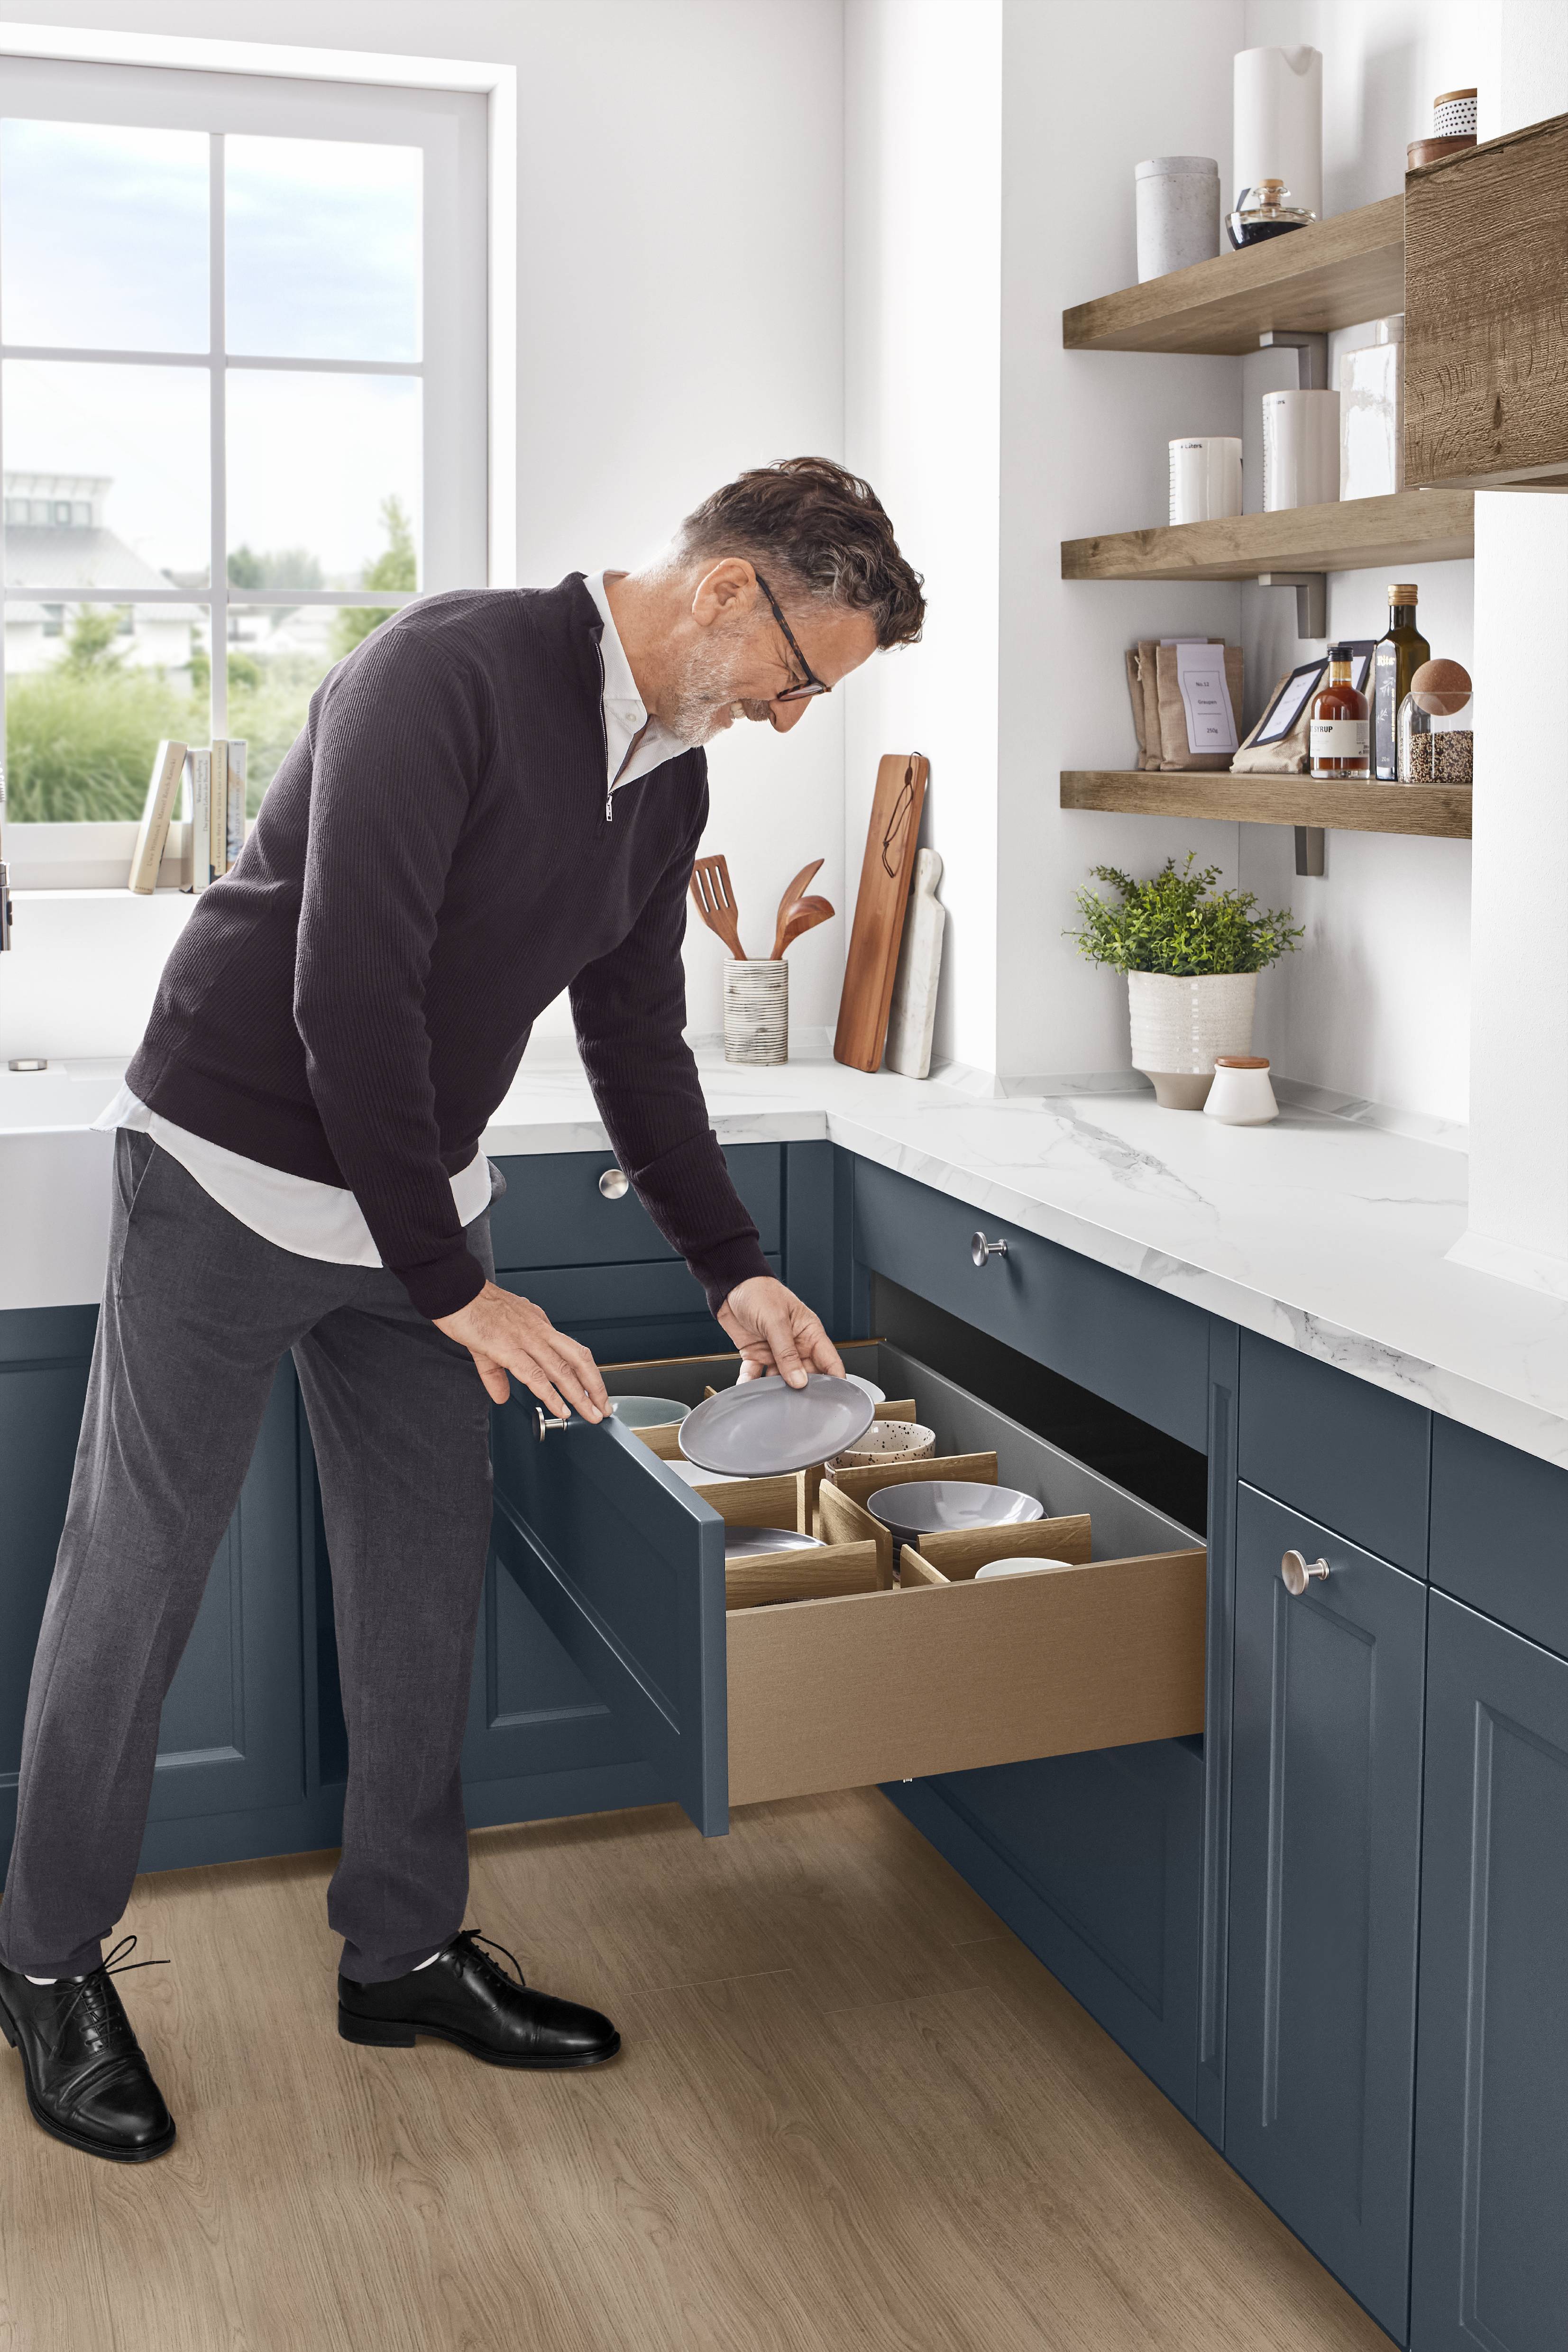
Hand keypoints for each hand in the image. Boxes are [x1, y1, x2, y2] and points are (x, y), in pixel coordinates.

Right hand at [435, 1281, 609, 1419]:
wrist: (454, 1290)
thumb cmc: (471, 1308)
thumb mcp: (488, 1344)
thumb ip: (496, 1374)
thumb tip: (502, 1395)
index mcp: (537, 1325)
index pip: (570, 1351)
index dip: (585, 1373)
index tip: (592, 1391)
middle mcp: (538, 1330)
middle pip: (578, 1359)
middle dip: (595, 1385)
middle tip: (604, 1407)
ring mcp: (526, 1339)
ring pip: (562, 1369)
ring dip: (580, 1395)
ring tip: (591, 1414)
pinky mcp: (509, 1348)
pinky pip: (535, 1375)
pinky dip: (551, 1395)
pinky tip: (561, 1409)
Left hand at [716, 1276, 844, 1388]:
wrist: (729, 1285)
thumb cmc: (758, 1291)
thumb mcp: (775, 1321)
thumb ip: (787, 1353)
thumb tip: (799, 1380)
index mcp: (809, 1332)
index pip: (829, 1361)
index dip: (835, 1381)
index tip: (834, 1400)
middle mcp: (795, 1344)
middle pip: (806, 1375)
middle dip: (802, 1391)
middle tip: (799, 1406)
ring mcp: (775, 1351)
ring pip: (780, 1379)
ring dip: (775, 1390)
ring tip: (772, 1399)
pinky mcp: (756, 1355)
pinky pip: (755, 1375)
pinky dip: (750, 1383)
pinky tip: (747, 1388)